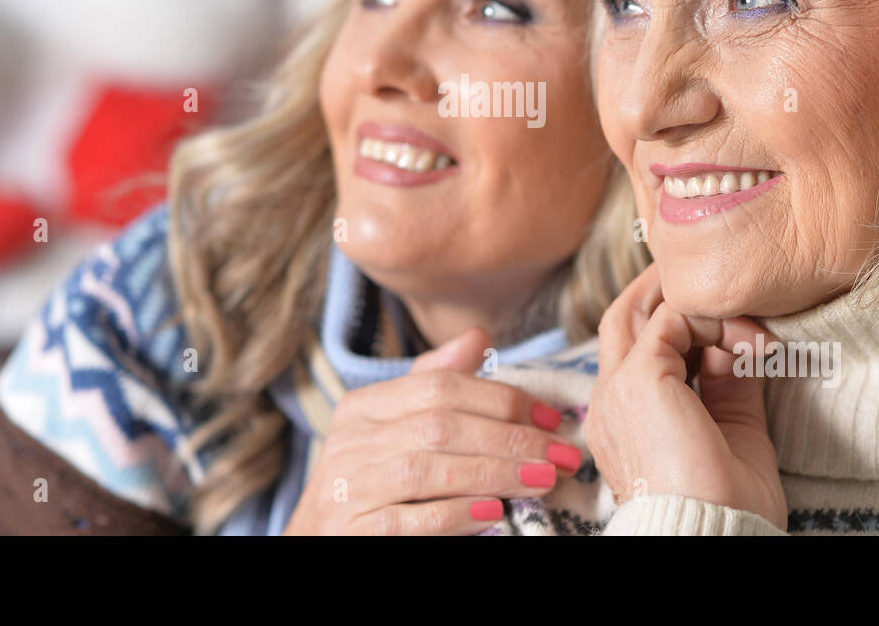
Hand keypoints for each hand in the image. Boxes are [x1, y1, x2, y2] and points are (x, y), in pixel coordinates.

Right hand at [284, 327, 581, 534]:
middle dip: (512, 438)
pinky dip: (456, 514)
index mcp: (363, 407)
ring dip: (495, 474)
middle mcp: (350, 441)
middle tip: (562, 455)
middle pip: (441, 425)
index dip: (502, 398)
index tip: (551, 418)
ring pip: (428, 469)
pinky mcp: (353, 531)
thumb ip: (434, 383)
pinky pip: (409, 520)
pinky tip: (493, 514)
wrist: (316, 543)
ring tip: (542, 482)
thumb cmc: (369, 484)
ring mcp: (347, 487)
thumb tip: (478, 335)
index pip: (440, 386)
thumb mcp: (393, 428)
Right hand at [586, 264, 786, 529]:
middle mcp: (609, 402)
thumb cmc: (725, 507)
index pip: (636, 351)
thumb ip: (729, 386)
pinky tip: (749, 342)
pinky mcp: (638, 379)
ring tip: (736, 304)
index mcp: (623, 421)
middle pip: (623, 319)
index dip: (679, 328)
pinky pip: (673, 320)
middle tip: (707, 280)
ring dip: (691, 300)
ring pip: (639, 311)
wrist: (713, 536)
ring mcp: (617, 389)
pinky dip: (713, 319)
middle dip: (664, 292)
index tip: (729, 328)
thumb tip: (740, 345)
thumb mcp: (732, 433)